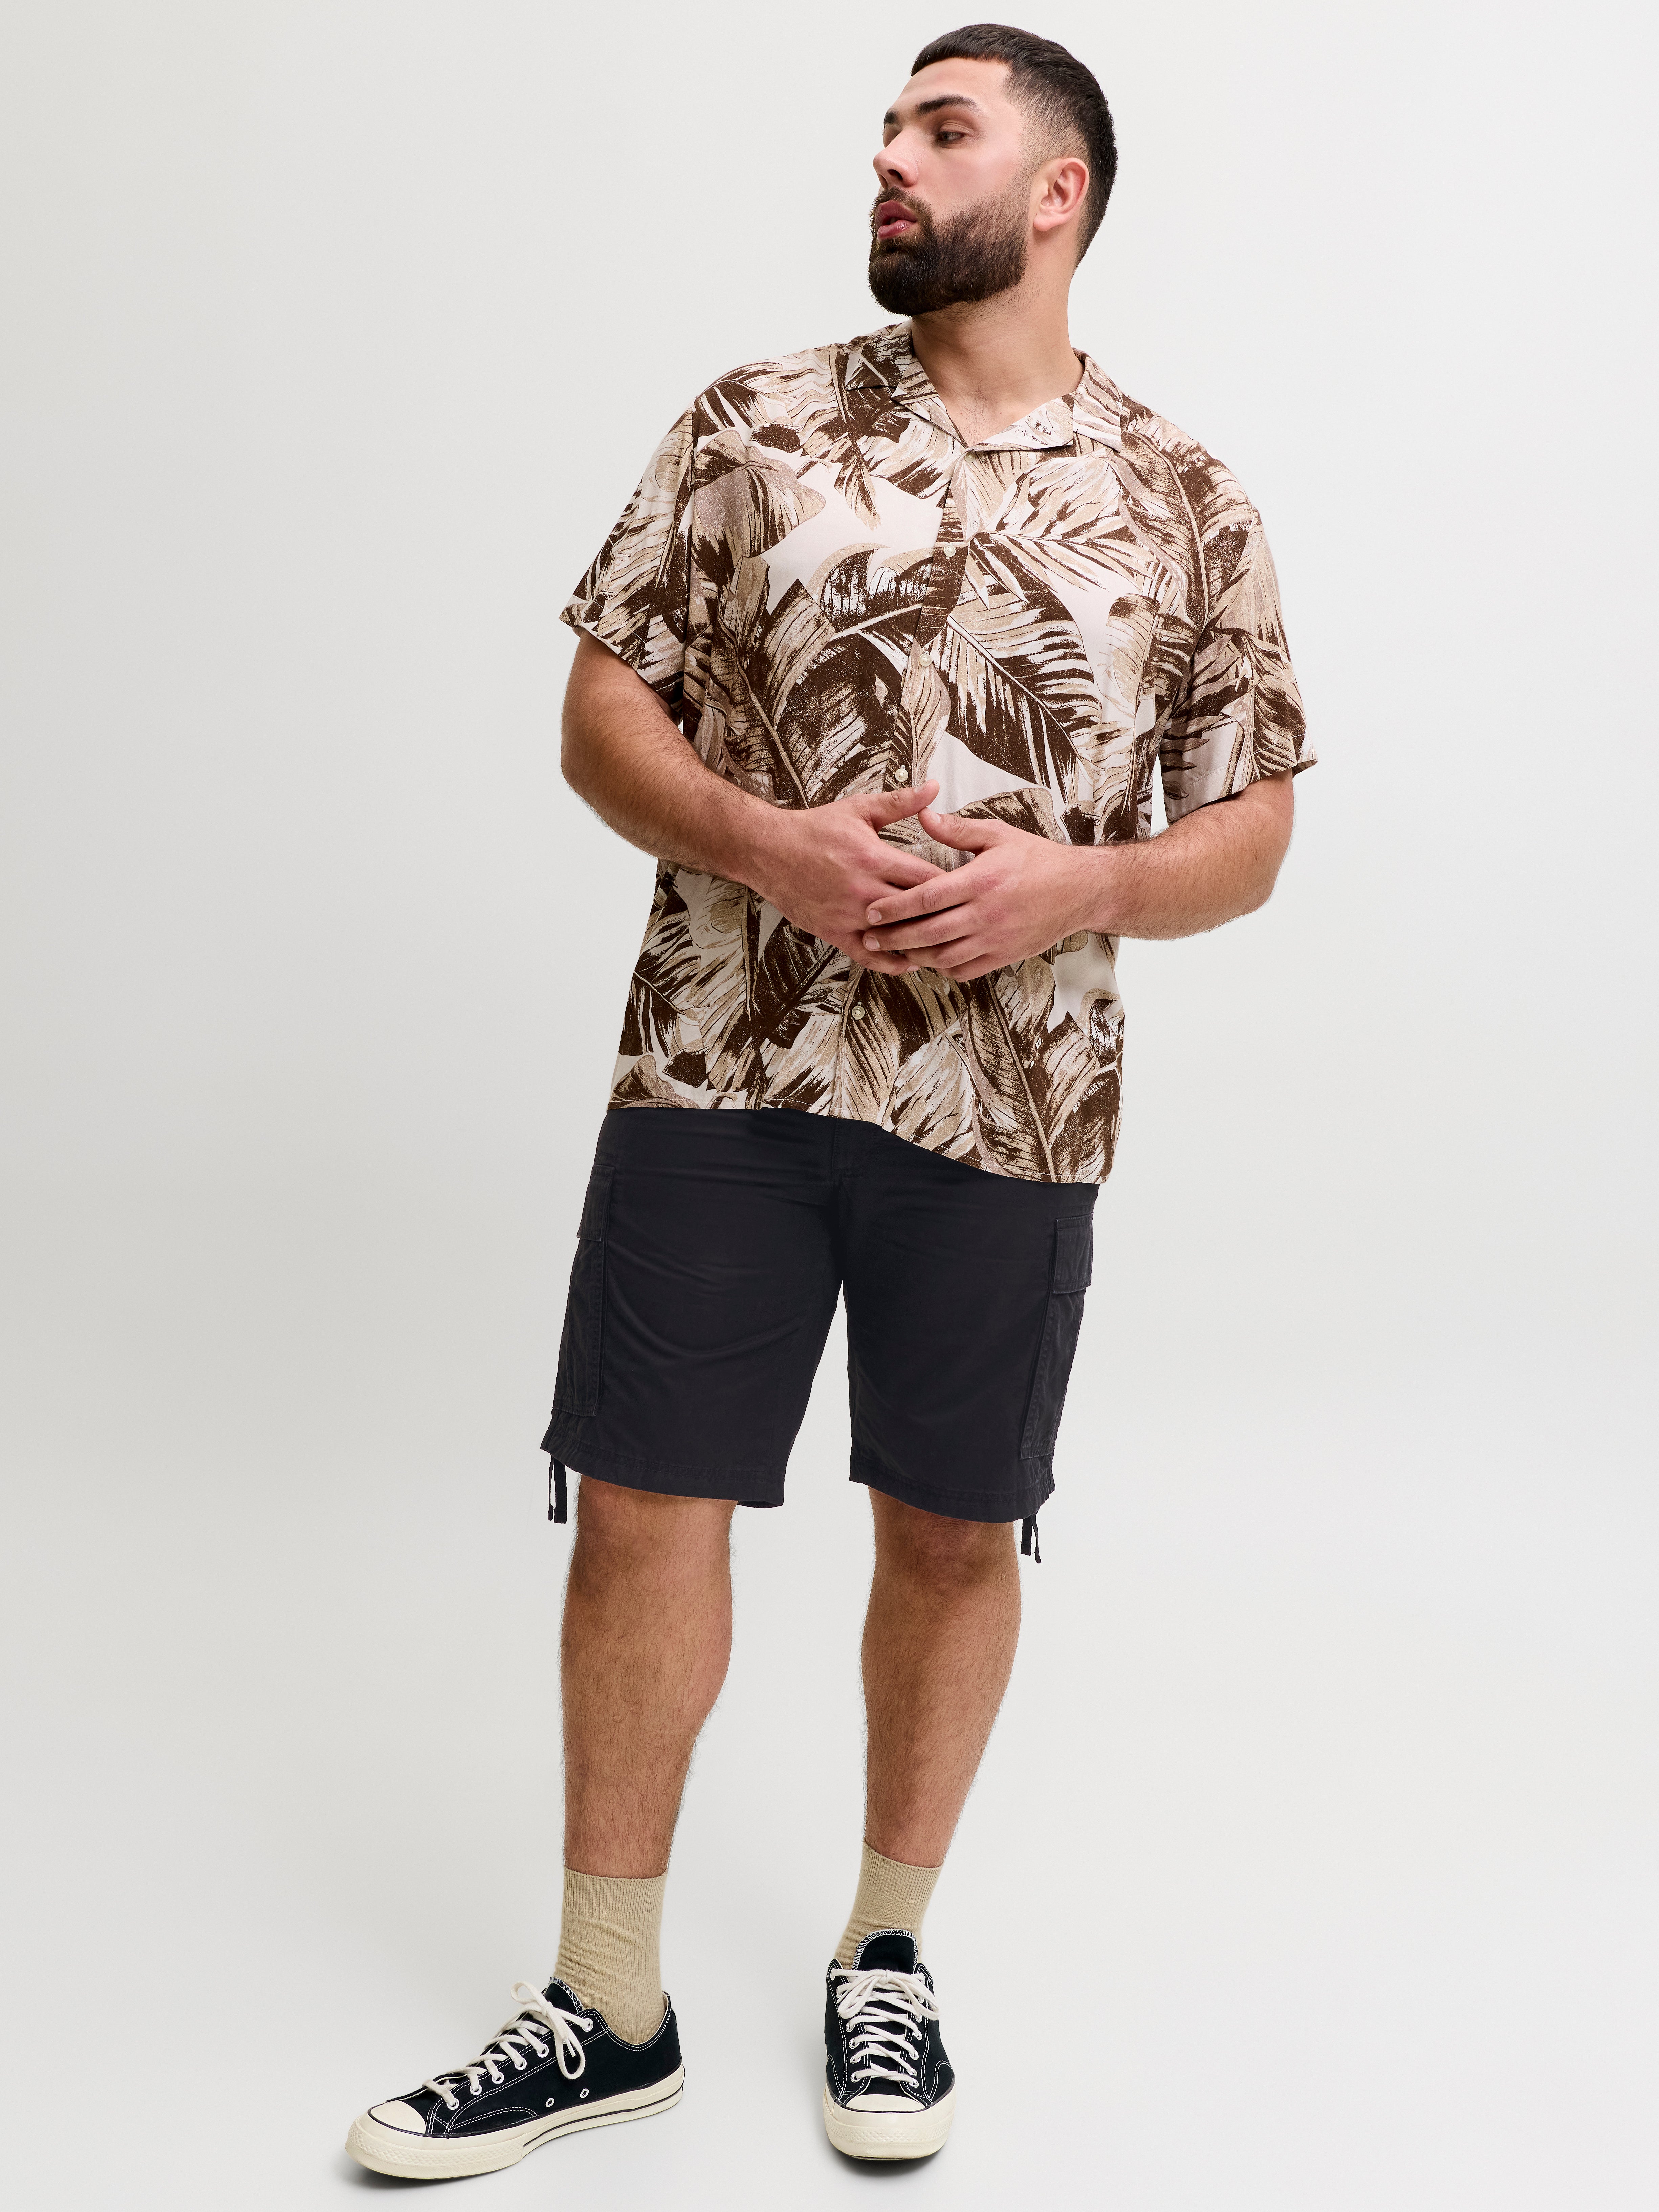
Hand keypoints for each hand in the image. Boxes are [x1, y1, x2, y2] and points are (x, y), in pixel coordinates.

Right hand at [749, 780, 944, 974]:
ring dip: (922, 942)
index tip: (966, 889)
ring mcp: (849, 916)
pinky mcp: (835, 933)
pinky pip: (870, 956)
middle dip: (942, 915)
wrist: (769, 851)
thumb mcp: (859, 809)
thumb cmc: (816, 829)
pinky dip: (893, 963)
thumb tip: (934, 787)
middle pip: (917, 911)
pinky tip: (911, 962)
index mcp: (875, 859)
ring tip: (945, 943)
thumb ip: (900, 802)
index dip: (952, 886)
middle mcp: (864, 891)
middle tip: (963, 919)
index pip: (927, 879)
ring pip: (897, 938)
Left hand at [859, 805, 1093, 980]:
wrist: (1079, 890)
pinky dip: (942, 968)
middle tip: (871, 937)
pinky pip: (964, 970)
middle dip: (894, 937)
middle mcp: (985, 914)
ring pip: (943, 957)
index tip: (872, 911)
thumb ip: (957, 829)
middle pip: (928, 933)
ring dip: (915, 956)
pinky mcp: (1003, 956)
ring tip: (895, 949)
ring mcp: (995, 939)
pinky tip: (930, 958)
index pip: (926, 898)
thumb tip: (923, 815)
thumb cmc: (1037, 859)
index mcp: (980, 880)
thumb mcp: (998, 835)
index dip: (894, 907)